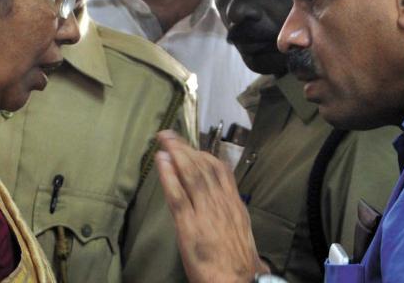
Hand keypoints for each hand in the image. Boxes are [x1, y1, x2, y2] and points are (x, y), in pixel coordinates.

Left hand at [156, 130, 269, 282]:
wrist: (238, 281)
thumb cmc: (239, 264)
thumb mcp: (242, 232)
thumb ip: (231, 214)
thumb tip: (225, 204)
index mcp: (234, 205)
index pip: (221, 171)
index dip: (205, 156)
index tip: (193, 147)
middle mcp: (221, 203)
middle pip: (203, 168)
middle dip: (186, 148)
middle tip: (171, 136)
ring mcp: (205, 212)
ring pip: (191, 175)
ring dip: (176, 154)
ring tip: (164, 141)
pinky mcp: (189, 225)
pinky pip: (177, 195)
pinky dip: (169, 175)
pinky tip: (162, 162)